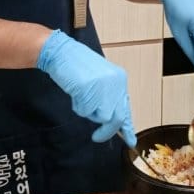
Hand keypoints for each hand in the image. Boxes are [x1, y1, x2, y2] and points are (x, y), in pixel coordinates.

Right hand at [36, 30, 135, 146]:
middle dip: (107, 131)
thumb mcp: (99, 80)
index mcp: (120, 79)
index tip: (130, 141)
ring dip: (89, 113)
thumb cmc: (77, 66)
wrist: (62, 52)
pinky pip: (86, 111)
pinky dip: (78, 107)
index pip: (126, 107)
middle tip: (96, 137)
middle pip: (118, 118)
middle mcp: (116, 83)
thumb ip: (107, 97)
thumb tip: (111, 119)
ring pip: (102, 117)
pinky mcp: (91, 90)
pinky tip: (75, 92)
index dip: (127, 127)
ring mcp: (104, 86)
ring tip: (80, 97)